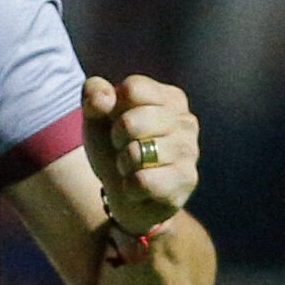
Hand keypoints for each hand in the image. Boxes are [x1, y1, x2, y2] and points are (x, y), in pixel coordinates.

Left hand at [82, 74, 198, 234]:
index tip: (118, 122)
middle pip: (131, 121)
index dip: (113, 109)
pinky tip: (139, 188)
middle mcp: (186, 121)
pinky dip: (130, 188)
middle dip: (116, 139)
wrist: (127, 196)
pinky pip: (143, 181)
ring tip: (133, 168)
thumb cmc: (115, 148)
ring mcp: (190, 151)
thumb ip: (94, 92)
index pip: (133, 89)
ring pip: (136, 153)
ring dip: (123, 165)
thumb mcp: (97, 114)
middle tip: (124, 149)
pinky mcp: (186, 181)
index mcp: (169, 98)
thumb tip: (104, 99)